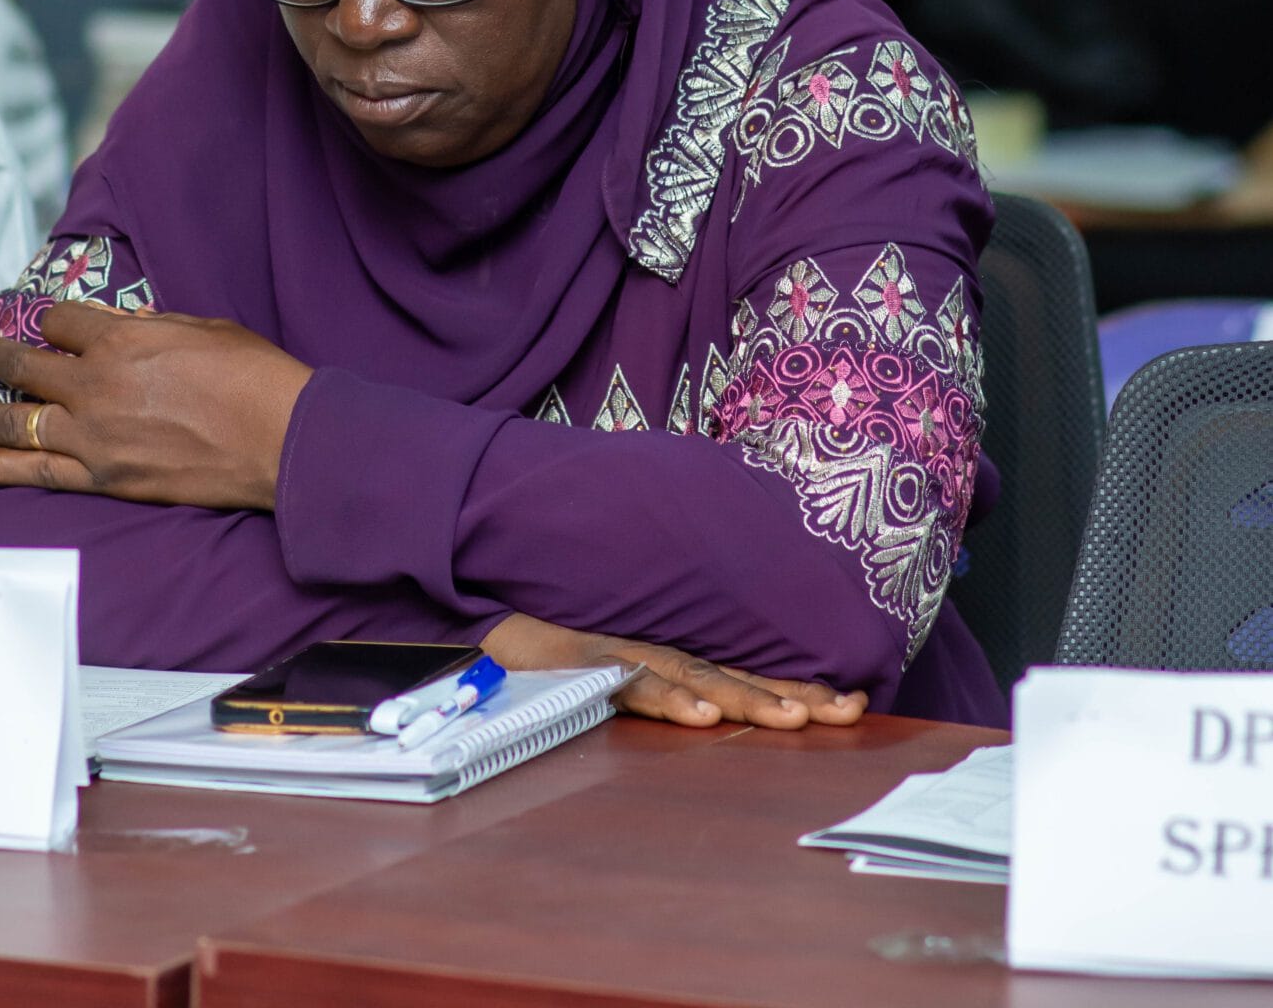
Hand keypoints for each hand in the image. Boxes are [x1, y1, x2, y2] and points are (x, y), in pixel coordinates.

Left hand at [0, 305, 312, 511]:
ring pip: (12, 421)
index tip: (47, 325)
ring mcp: (92, 435)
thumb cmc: (252, 376)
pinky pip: (34, 471)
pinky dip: (0, 465)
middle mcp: (94, 383)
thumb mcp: (201, 329)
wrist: (277, 439)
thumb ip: (152, 330)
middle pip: (25, 367)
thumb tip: (124, 329)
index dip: (51, 321)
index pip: (60, 322)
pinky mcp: (101, 477)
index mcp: (121, 338)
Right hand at [480, 613, 868, 731]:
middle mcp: (654, 654)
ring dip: (745, 698)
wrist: (478, 615)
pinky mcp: (582, 665)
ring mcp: (620, 656)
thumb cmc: (544, 655)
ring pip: (694, 678)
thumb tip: (713, 714)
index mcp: (668, 660)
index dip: (798, 685)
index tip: (856, 702)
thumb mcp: (610, 674)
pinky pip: (630, 684)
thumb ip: (658, 691)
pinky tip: (701, 716)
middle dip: (795, 694)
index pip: (744, 674)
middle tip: (850, 711)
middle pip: (735, 675)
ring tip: (793, 717)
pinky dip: (668, 699)